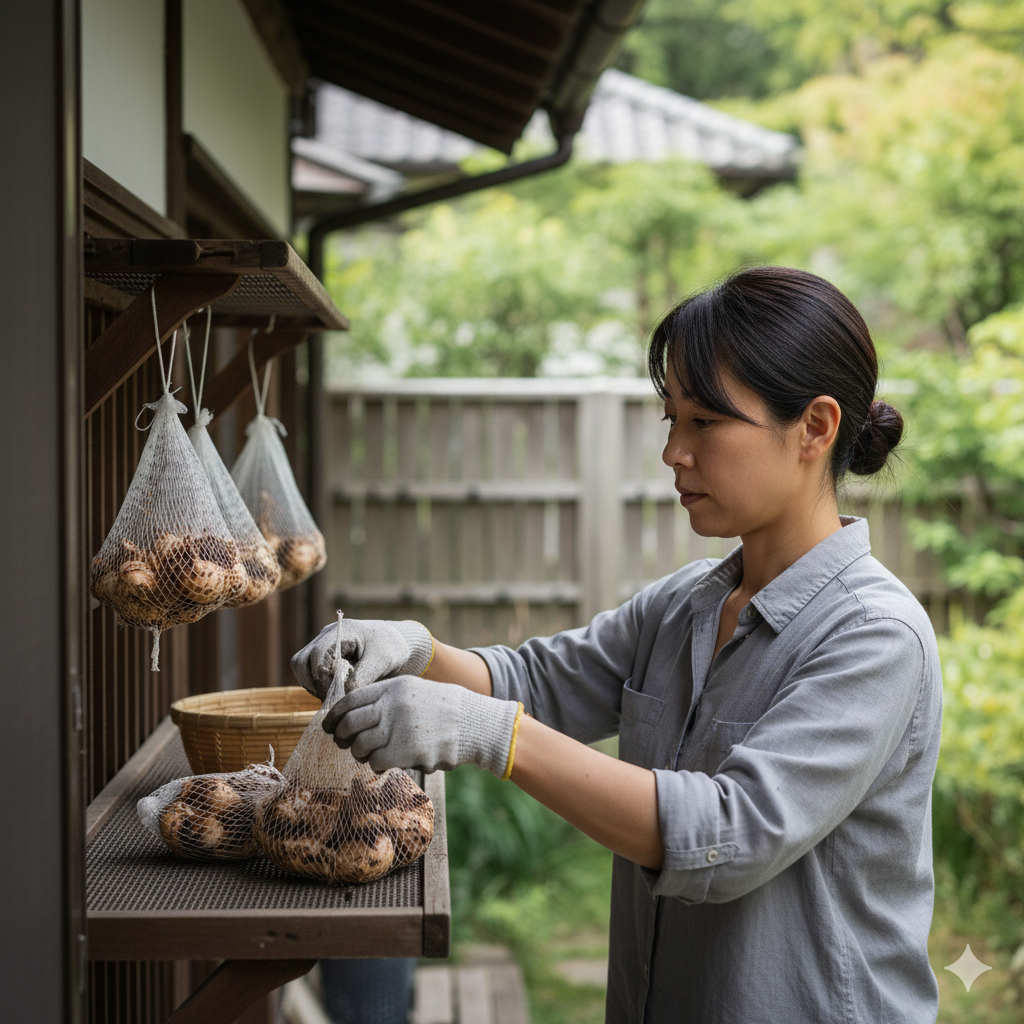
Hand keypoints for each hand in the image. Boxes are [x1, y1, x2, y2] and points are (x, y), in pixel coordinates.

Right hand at [290, 618, 433, 698]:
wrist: (398, 645)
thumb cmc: (392, 649)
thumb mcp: (383, 661)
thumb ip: (363, 676)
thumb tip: (343, 695)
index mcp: (342, 630)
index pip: (318, 654)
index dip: (324, 678)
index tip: (339, 694)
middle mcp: (326, 635)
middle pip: (301, 661)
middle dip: (315, 683)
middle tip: (335, 698)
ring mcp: (322, 645)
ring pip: (301, 668)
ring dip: (313, 685)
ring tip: (335, 695)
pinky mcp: (323, 657)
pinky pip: (308, 673)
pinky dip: (317, 685)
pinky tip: (336, 691)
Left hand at [322, 676, 520, 775]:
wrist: (471, 722)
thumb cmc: (439, 708)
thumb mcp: (411, 690)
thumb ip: (383, 699)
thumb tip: (349, 716)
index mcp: (392, 688)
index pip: (350, 701)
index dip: (334, 716)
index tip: (328, 726)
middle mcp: (393, 705)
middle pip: (350, 724)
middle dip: (341, 737)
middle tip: (342, 743)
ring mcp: (400, 728)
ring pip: (360, 745)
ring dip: (359, 753)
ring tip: (367, 753)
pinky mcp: (407, 751)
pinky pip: (376, 762)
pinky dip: (375, 765)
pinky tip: (382, 763)